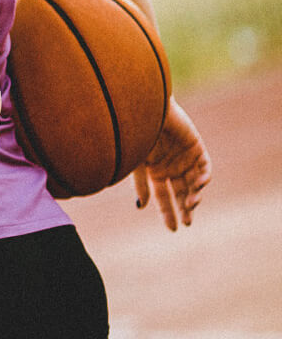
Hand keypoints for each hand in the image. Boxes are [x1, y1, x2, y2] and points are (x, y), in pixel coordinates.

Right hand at [133, 97, 210, 230]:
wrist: (144, 109)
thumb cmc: (133, 135)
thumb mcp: (134, 163)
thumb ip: (139, 183)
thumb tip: (140, 207)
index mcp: (152, 169)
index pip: (162, 194)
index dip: (167, 211)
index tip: (173, 229)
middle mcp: (168, 164)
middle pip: (179, 191)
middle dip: (184, 208)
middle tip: (187, 222)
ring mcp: (182, 155)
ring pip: (193, 182)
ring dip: (194, 195)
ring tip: (191, 203)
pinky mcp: (195, 145)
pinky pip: (205, 166)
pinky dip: (203, 178)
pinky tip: (197, 186)